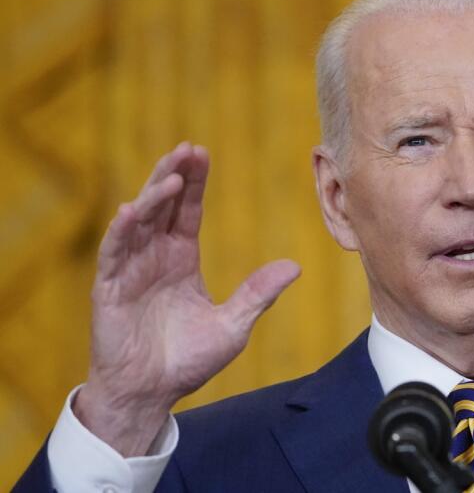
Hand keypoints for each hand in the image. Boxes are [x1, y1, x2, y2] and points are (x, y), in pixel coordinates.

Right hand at [75, 142, 300, 455]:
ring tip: (171, 175)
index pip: (186, 211)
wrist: (152, 393)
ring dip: (151, 196)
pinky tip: (132, 210)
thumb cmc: (188, 360)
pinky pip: (114, 253)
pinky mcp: (110, 289)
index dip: (193, 183)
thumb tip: (295, 266)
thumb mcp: (233, 324)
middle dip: (173, 175)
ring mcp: (130, 270)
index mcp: (180, 259)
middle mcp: (154, 257)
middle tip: (187, 148)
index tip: (202, 153)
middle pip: (161, 205)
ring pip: (138, 222)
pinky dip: (121, 231)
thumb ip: (258, 294)